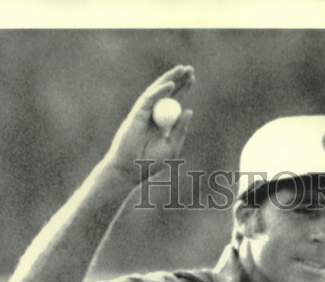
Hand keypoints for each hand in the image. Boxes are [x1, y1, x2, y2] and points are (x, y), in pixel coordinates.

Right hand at [103, 64, 194, 183]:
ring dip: (170, 79)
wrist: (131, 169)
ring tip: (182, 69)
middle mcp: (152, 114)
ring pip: (157, 91)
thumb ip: (180, 130)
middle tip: (190, 69)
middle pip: (166, 92)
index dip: (183, 89)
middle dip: (178, 80)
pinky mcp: (136, 114)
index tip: (193, 79)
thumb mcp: (171, 146)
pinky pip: (149, 99)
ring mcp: (143, 113)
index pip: (173, 101)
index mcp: (162, 122)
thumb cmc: (149, 162)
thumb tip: (189, 110)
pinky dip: (159, 92)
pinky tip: (170, 85)